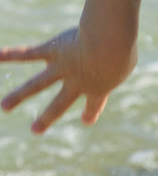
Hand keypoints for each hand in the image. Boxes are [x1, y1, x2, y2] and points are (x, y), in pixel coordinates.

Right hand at [0, 24, 136, 133]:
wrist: (109, 45)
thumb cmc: (123, 48)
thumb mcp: (127, 55)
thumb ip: (120, 55)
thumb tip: (114, 45)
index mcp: (98, 87)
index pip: (95, 103)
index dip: (92, 111)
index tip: (87, 120)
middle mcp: (77, 82)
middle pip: (59, 103)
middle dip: (47, 117)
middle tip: (35, 130)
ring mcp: (63, 68)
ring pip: (36, 84)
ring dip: (18, 96)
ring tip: (4, 106)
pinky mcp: (54, 51)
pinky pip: (29, 54)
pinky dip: (11, 55)